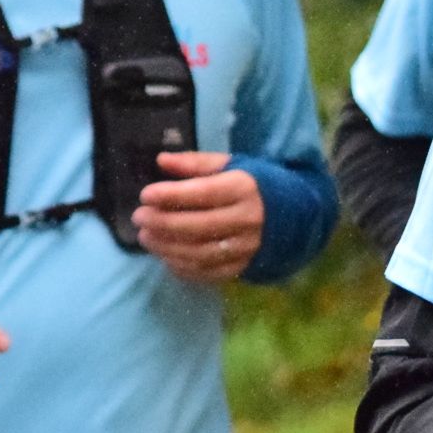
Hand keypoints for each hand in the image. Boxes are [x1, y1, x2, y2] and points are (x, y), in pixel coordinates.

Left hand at [135, 149, 263, 283]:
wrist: (293, 214)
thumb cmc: (251, 184)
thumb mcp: (228, 165)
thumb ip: (194, 163)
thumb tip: (162, 160)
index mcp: (243, 189)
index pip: (203, 193)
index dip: (171, 195)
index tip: (145, 195)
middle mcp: (247, 220)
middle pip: (198, 227)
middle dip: (163, 223)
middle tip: (139, 217)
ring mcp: (246, 247)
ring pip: (200, 253)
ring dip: (167, 247)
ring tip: (145, 236)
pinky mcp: (243, 267)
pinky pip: (208, 272)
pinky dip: (182, 267)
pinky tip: (165, 256)